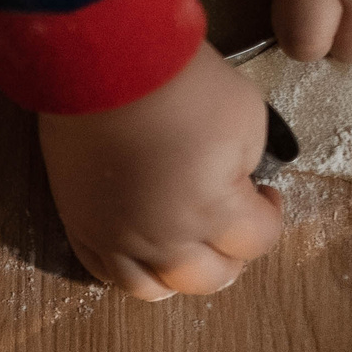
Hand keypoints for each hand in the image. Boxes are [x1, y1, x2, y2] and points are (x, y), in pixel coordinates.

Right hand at [36, 43, 284, 299]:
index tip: (266, 192)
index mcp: (212, 210)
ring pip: (151, 288)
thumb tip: (236, 182)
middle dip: (231, 255)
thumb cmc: (180, 84)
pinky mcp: (80, 224)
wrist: (105, 63)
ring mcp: (115, 236)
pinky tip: (141, 246)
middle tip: (230, 224)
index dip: (271, 216)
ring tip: (185, 247)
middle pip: (208, 279)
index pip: (257, 241)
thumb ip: (249, 162)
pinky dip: (128, 268)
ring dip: (178, 274)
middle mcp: (162, 238)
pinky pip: (101, 271)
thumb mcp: (248, 116)